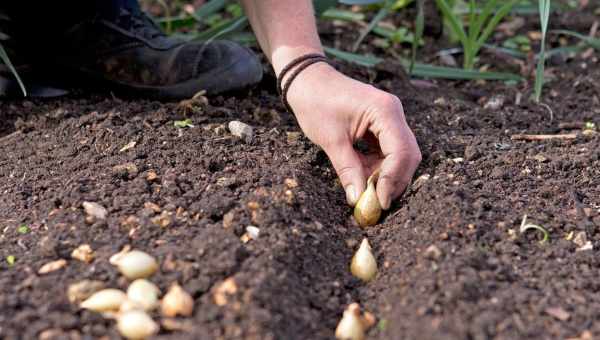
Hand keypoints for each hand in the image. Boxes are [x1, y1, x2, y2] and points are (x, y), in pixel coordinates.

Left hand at [285, 62, 420, 208]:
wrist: (307, 81)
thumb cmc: (316, 104)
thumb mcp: (331, 140)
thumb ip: (348, 170)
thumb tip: (358, 199)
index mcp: (385, 111)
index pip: (401, 151)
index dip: (393, 180)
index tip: (380, 202)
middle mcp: (393, 113)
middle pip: (407, 155)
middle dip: (393, 181)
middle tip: (376, 203)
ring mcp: (389, 119)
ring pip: (399, 156)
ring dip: (385, 176)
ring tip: (365, 191)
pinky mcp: (381, 126)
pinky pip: (387, 151)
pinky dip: (377, 167)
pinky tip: (362, 176)